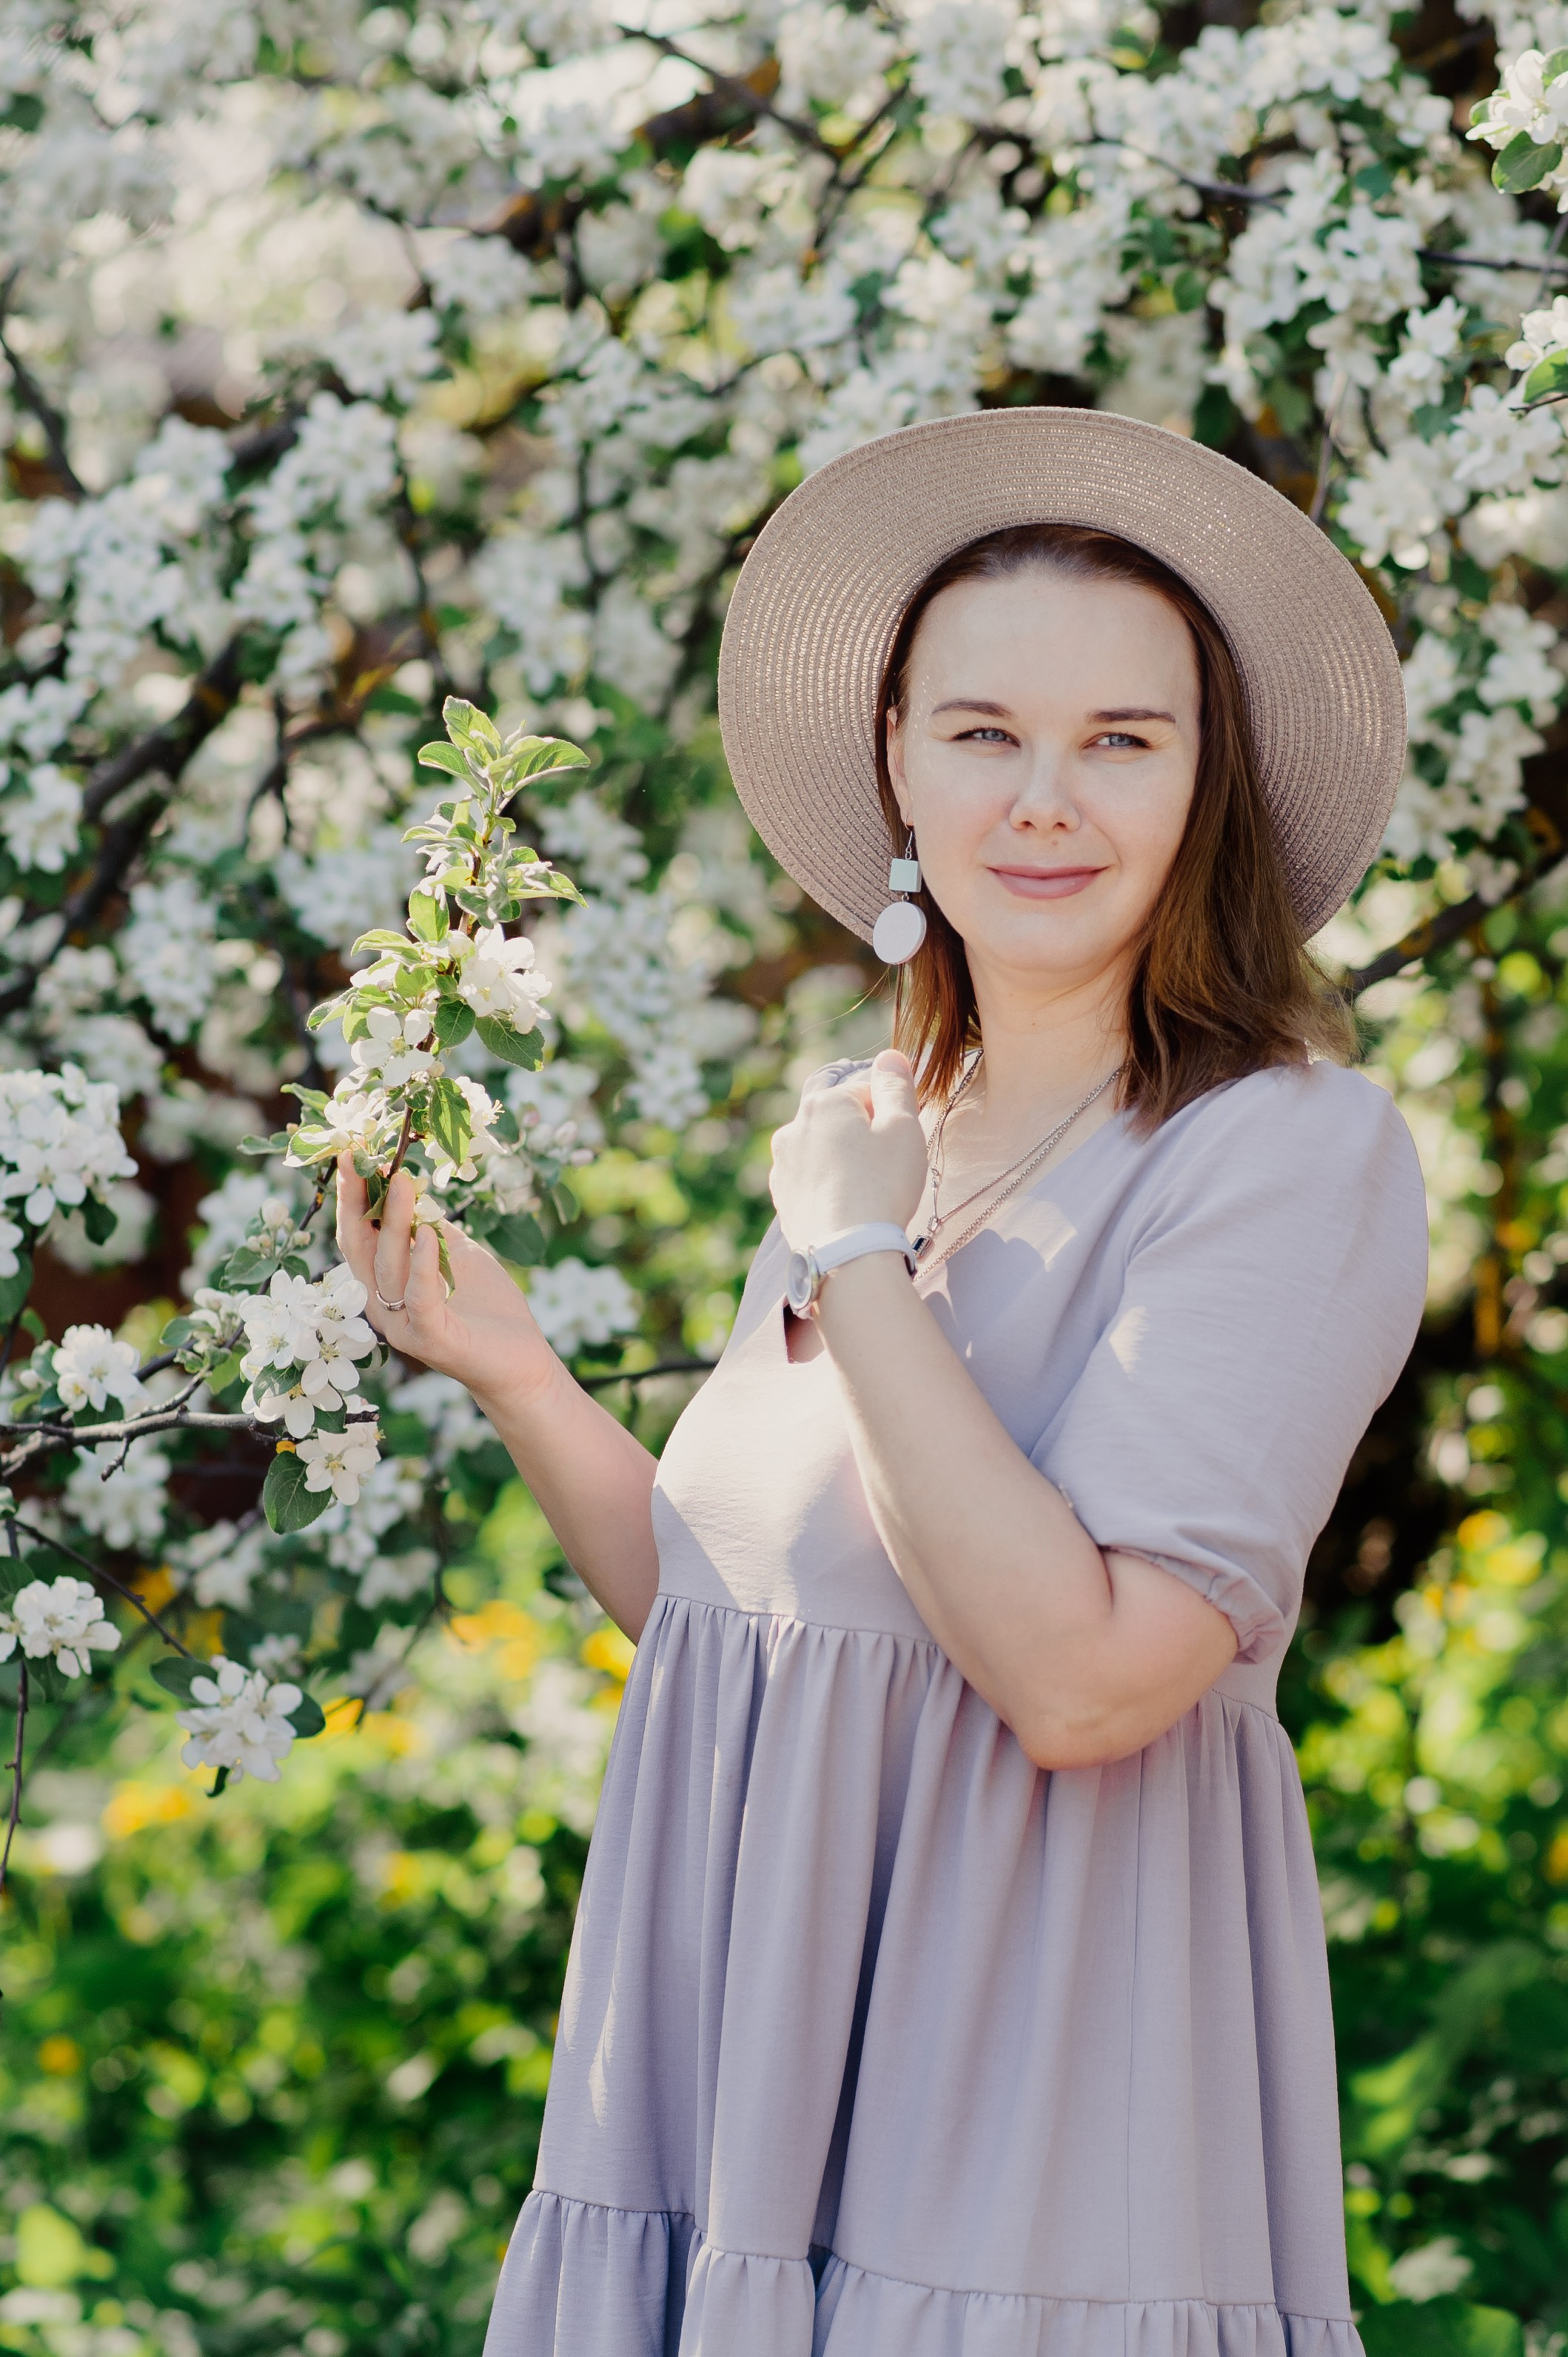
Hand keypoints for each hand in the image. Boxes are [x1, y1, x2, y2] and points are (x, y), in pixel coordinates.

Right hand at [335, 1159, 561, 1415]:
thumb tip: (415, 1189)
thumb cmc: (488, 1309)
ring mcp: (402, 1325)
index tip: (351, 1155)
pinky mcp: (430, 1339)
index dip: (353, 1196)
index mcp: (386, 1283)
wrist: (520, 1362)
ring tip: (402, 1181)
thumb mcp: (459, 1255)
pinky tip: (429, 1233)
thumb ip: (433, 1228)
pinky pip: (420, 1297)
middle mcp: (383, 1304)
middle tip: (358, 1158)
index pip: (358, 1235)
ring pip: (389, 1266)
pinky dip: (423, 1263)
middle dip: (357, 1200)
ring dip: (395, 1220)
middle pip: (360, 1247)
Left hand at [769, 1050, 926, 1247]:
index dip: (890, 1117)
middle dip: (863, 1139)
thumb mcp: (902, 1128)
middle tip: (886, 1171)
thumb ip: (896, 1087)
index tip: (900, 1145)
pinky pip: (812, 1183)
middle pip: (841, 1123)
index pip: (865, 1094)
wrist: (848, 1253)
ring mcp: (783, 1166)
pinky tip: (847, 1210)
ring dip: (843, 1164)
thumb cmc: (882, 1185)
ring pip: (824, 1153)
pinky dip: (829, 1190)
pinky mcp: (782, 1199)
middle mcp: (793, 1128)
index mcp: (824, 1103)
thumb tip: (890, 1055)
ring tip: (866, 1194)